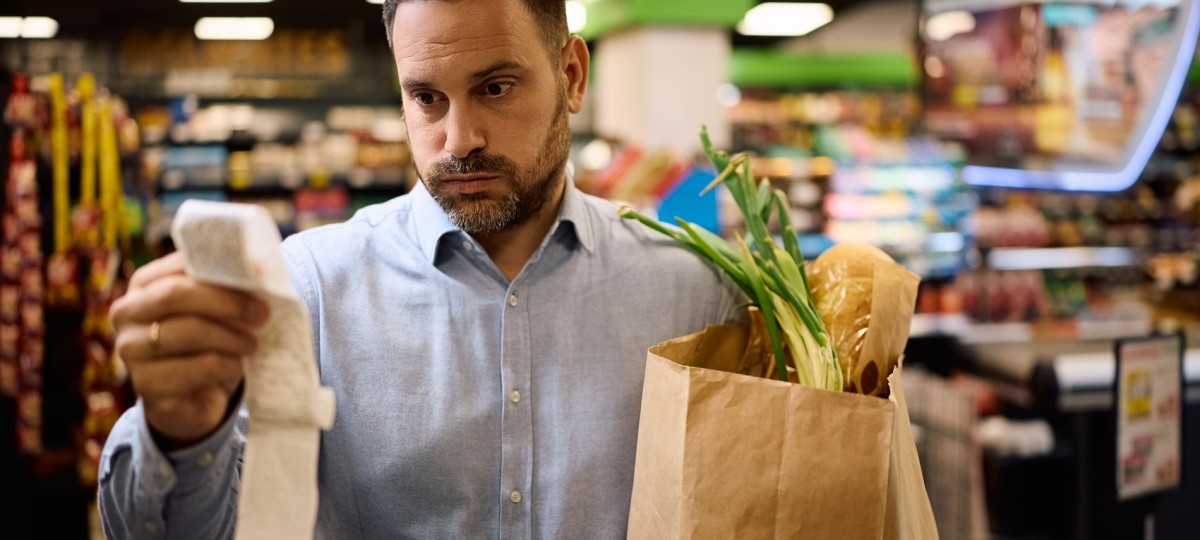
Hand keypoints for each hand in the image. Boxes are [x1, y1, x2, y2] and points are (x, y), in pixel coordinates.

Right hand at [110, 252, 268, 446]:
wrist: (195, 398)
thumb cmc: (208, 343)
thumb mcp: (218, 310)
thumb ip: (230, 285)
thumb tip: (257, 265)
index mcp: (143, 284)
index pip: (178, 265)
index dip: (221, 270)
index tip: (258, 279)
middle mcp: (127, 313)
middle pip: (174, 294)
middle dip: (226, 302)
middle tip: (261, 314)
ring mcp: (130, 349)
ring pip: (187, 332)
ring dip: (231, 338)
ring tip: (252, 344)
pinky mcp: (145, 384)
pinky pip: (197, 368)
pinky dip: (226, 365)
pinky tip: (237, 367)